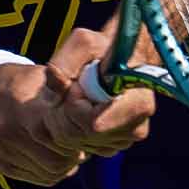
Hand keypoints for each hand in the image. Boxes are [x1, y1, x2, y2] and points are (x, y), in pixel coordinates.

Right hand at [0, 62, 87, 186]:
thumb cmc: (22, 85)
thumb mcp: (46, 78)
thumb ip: (70, 91)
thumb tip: (98, 109)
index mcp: (24, 111)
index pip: (64, 137)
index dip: (80, 135)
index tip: (84, 126)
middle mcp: (9, 135)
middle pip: (61, 160)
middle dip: (76, 151)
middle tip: (78, 138)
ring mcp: (4, 154)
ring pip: (54, 173)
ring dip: (67, 162)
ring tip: (64, 144)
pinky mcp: (2, 167)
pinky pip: (42, 178)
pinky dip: (54, 169)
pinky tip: (51, 151)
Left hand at [48, 28, 156, 156]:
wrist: (123, 58)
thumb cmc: (105, 48)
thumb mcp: (83, 43)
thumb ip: (63, 63)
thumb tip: (51, 94)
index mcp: (137, 105)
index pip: (93, 124)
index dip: (75, 105)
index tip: (75, 85)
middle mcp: (134, 128)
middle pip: (78, 136)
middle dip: (63, 111)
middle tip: (69, 87)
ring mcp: (123, 140)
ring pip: (74, 142)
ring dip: (64, 118)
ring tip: (74, 93)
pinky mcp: (112, 145)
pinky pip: (77, 145)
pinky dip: (69, 126)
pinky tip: (77, 106)